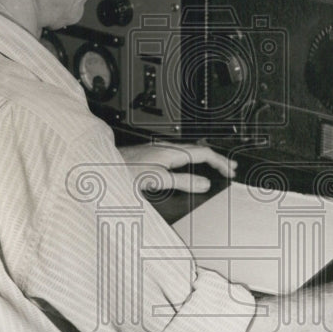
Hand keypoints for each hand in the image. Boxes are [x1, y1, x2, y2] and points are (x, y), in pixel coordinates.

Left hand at [118, 142, 236, 193]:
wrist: (103, 166)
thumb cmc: (124, 170)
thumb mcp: (157, 179)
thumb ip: (181, 181)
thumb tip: (204, 184)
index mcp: (172, 151)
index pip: (203, 153)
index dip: (219, 162)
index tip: (229, 171)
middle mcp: (167, 147)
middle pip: (199, 150)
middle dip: (216, 159)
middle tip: (229, 167)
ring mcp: (160, 150)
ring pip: (189, 151)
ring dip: (204, 159)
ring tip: (215, 166)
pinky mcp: (153, 154)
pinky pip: (180, 154)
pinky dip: (192, 160)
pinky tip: (189, 165)